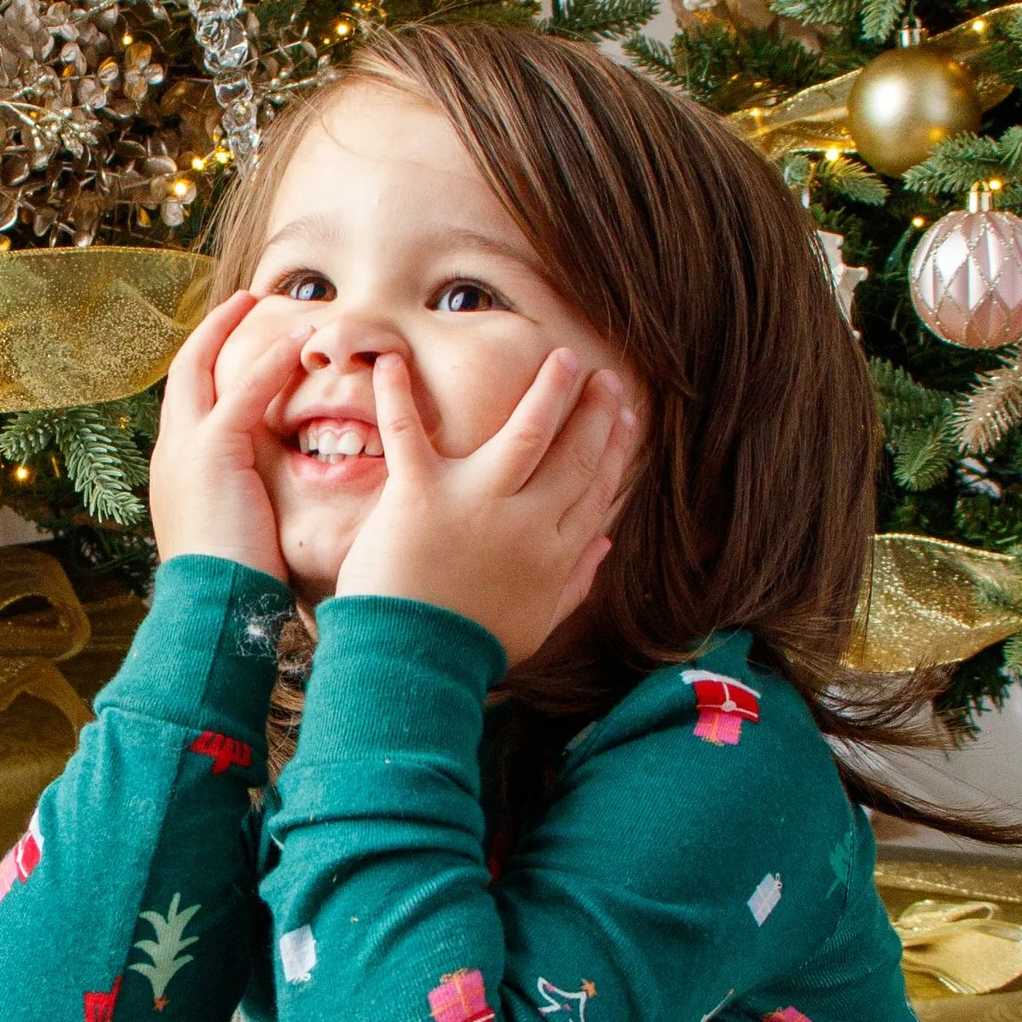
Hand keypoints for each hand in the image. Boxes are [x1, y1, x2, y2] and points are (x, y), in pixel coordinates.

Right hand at [149, 290, 300, 579]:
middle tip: (246, 300)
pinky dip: (269, 364)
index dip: (208, 365)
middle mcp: (171, 451)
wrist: (209, 610)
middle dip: (212, 330)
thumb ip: (243, 502)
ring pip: (205, 368)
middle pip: (183, 370)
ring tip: (270, 304)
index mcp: (175, 470)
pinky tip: (298, 345)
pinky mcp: (212, 453)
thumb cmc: (229, 586)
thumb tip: (268, 502)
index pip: (186, 401)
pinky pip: (243, 394)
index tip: (233, 341)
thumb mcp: (231, 533)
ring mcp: (185, 449)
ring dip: (237, 330)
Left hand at [333, 349, 638, 663]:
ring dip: (547, 391)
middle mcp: (523, 521)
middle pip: (572, 455)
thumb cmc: (470, 647)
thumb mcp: (537, 623)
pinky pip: (408, 433)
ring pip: (525, 432)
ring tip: (561, 358)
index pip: (594, 489)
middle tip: (604, 377)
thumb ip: (575, 582)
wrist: (413, 663)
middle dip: (594, 412)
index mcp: (552, 552)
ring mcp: (473, 502)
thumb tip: (607, 544)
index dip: (615, 450)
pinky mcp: (418, 494)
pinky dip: (396, 395)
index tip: (626, 418)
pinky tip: (394, 361)